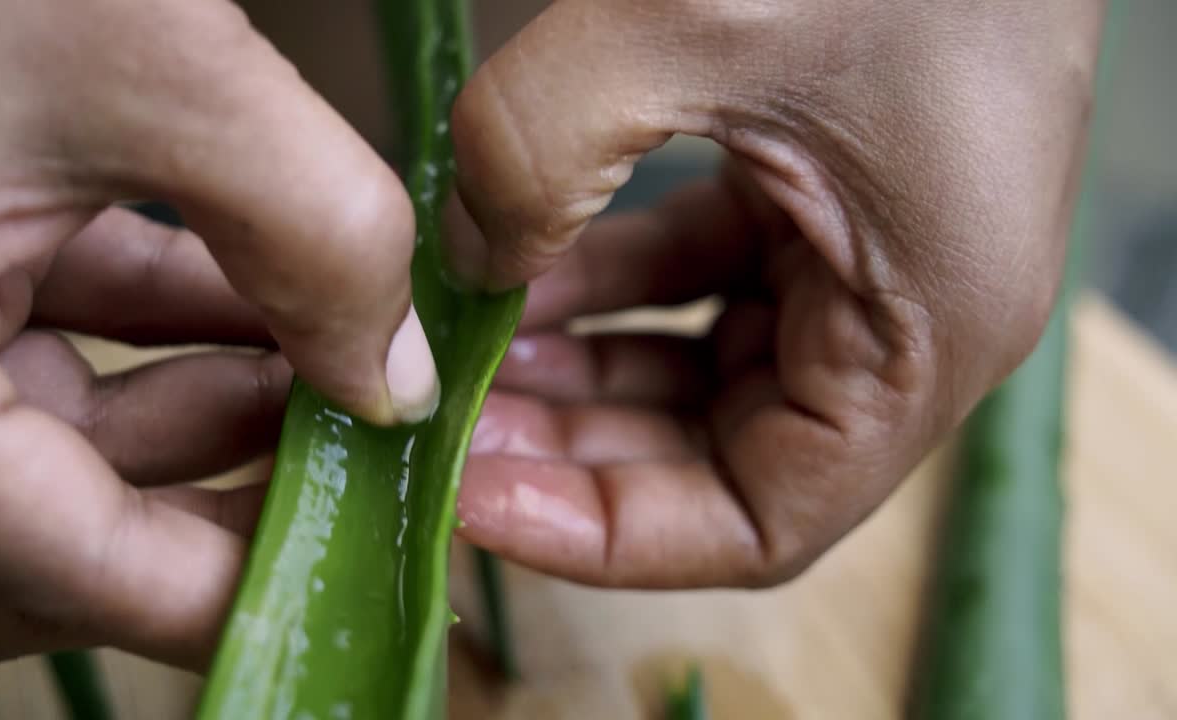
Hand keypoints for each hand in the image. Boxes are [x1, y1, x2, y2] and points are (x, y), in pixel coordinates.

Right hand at [0, 0, 436, 666]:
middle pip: (53, 536)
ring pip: (56, 440)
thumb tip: (397, 380)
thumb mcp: (144, 61)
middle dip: (216, 493)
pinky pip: (38, 344)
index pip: (61, 570)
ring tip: (329, 348)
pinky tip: (253, 287)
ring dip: (202, 406)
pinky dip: (153, 330)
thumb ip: (308, 229)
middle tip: (348, 443)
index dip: (226, 584)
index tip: (357, 561)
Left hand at [454, 0, 1102, 586]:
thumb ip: (538, 155)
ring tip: (465, 354)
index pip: (755, 525)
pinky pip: (706, 283)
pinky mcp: (829, 205)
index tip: (478, 500)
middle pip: (716, 457)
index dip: (605, 534)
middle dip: (573, 447)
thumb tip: (462, 259)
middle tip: (448, 427)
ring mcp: (868, 265)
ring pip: (703, 374)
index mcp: (921, 341)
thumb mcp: (682, 27)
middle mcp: (907, 328)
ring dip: (584, 368)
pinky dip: (614, 284)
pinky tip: (519, 271)